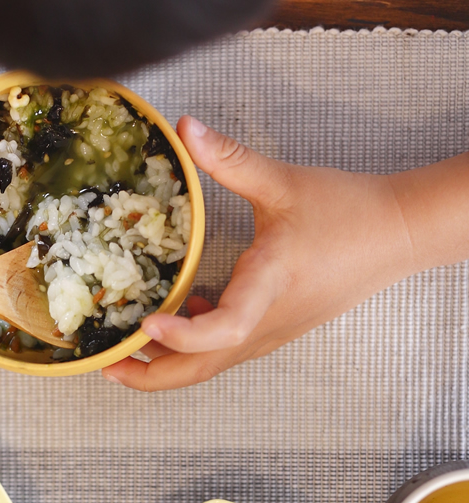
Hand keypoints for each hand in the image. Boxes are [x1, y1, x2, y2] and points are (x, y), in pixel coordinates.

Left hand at [103, 115, 416, 390]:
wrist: (396, 233)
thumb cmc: (346, 210)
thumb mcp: (282, 181)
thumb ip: (230, 158)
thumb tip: (186, 127)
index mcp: (270, 284)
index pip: (227, 328)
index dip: (184, 335)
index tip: (146, 326)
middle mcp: (269, 320)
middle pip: (206, 367)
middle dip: (153, 375)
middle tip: (106, 363)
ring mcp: (274, 328)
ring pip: (215, 362)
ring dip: (170, 361)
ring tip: (127, 345)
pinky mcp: (277, 324)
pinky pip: (229, 346)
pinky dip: (197, 341)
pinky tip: (187, 310)